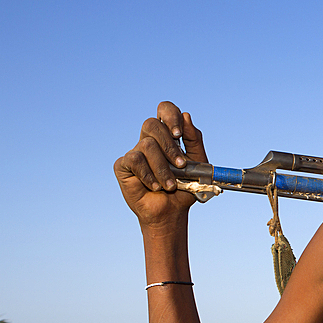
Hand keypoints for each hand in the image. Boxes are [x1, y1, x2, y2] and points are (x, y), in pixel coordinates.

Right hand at [114, 101, 208, 227]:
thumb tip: (186, 116)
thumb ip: (194, 140)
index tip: (179, 134)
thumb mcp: (198, 163)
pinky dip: (148, 175)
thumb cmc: (185, 187)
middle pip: (151, 124)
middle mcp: (149, 140)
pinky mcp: (123, 165)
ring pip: (146, 145)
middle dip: (169, 145)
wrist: (172, 211)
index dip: (170, 115)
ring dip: (162, 168)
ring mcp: (135, 152)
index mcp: (167, 136)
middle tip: (181, 165)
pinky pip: (134, 160)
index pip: (164, 110)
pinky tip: (155, 186)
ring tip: (170, 186)